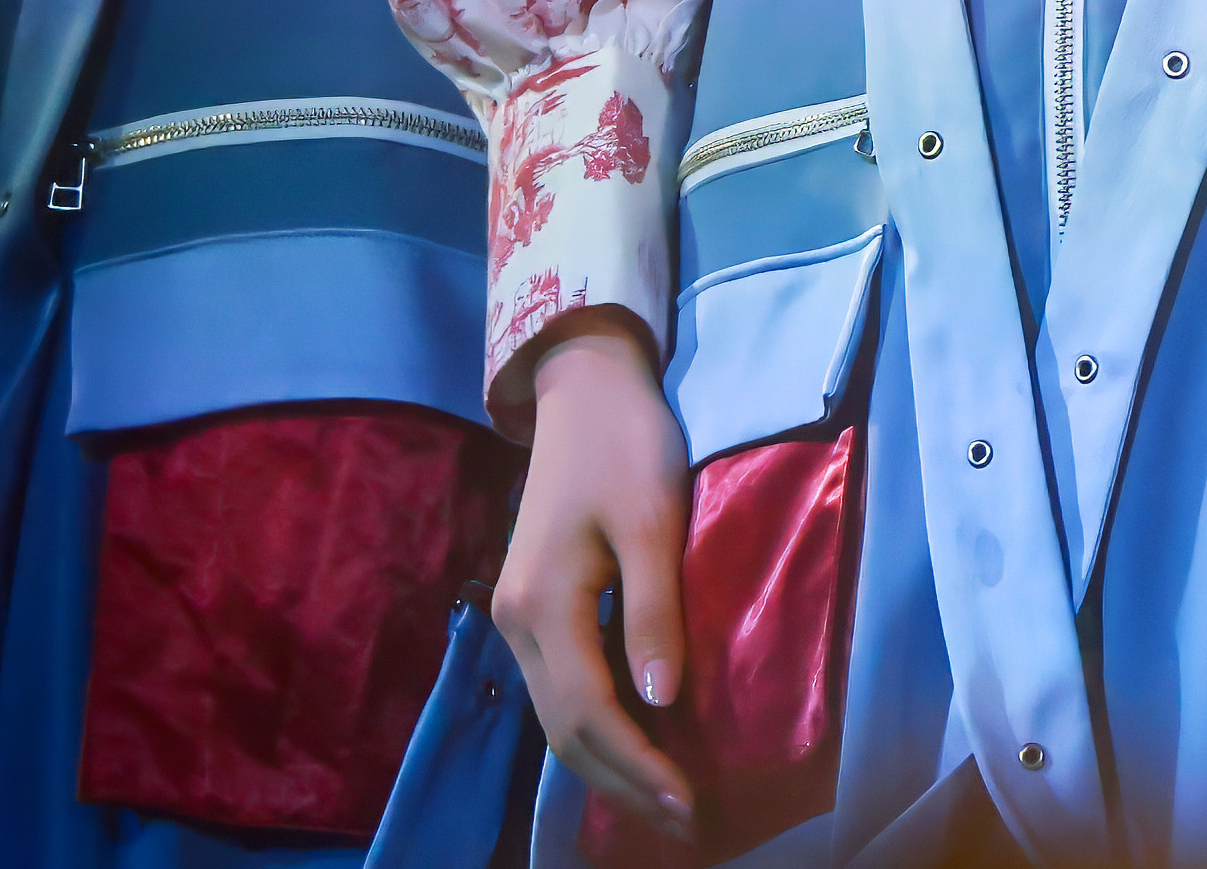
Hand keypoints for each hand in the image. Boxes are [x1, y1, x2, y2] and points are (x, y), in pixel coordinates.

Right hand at [492, 314, 694, 830]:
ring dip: (609, 764)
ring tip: (665, 799)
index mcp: (543, 603)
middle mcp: (517, 622)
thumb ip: (653, 608)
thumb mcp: (650, 518)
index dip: (639, 766)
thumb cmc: (624, 442)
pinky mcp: (533, 605)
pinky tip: (635, 742)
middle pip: (566, 731)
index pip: (590, 713)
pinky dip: (596, 728)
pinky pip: (561, 689)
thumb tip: (661, 700)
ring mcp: (518, 616)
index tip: (689, 802)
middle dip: (624, 783)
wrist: (584, 386)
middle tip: (686, 821)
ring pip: (557, 717)